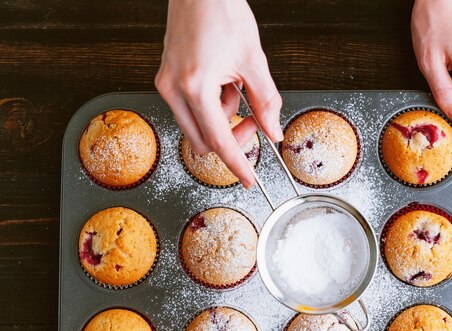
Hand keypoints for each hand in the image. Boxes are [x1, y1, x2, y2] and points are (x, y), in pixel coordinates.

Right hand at [155, 0, 282, 187]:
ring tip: (236, 87)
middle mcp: (174, 89)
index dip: (237, 164)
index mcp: (195, 86)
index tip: (249, 179)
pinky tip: (223, 82)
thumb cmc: (222, 12)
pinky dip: (211, 106)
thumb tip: (273, 131)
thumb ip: (266, 102)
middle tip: (253, 121)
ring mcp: (166, 84)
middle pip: (203, 141)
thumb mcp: (254, 61)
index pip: (219, 140)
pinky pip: (190, 109)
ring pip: (196, 127)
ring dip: (221, 120)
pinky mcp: (167, 79)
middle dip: (231, 139)